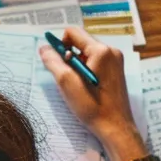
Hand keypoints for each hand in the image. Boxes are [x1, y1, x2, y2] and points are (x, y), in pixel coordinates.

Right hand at [38, 27, 140, 156]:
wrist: (116, 128)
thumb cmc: (92, 107)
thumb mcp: (67, 84)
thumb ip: (53, 62)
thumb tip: (44, 48)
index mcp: (101, 50)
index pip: (73, 32)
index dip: (60, 44)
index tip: (57, 63)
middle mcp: (111, 51)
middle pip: (81, 41)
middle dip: (69, 56)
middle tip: (67, 77)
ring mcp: (115, 60)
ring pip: (87, 52)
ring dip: (77, 64)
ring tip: (77, 84)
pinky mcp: (116, 70)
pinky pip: (95, 61)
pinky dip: (85, 69)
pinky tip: (85, 86)